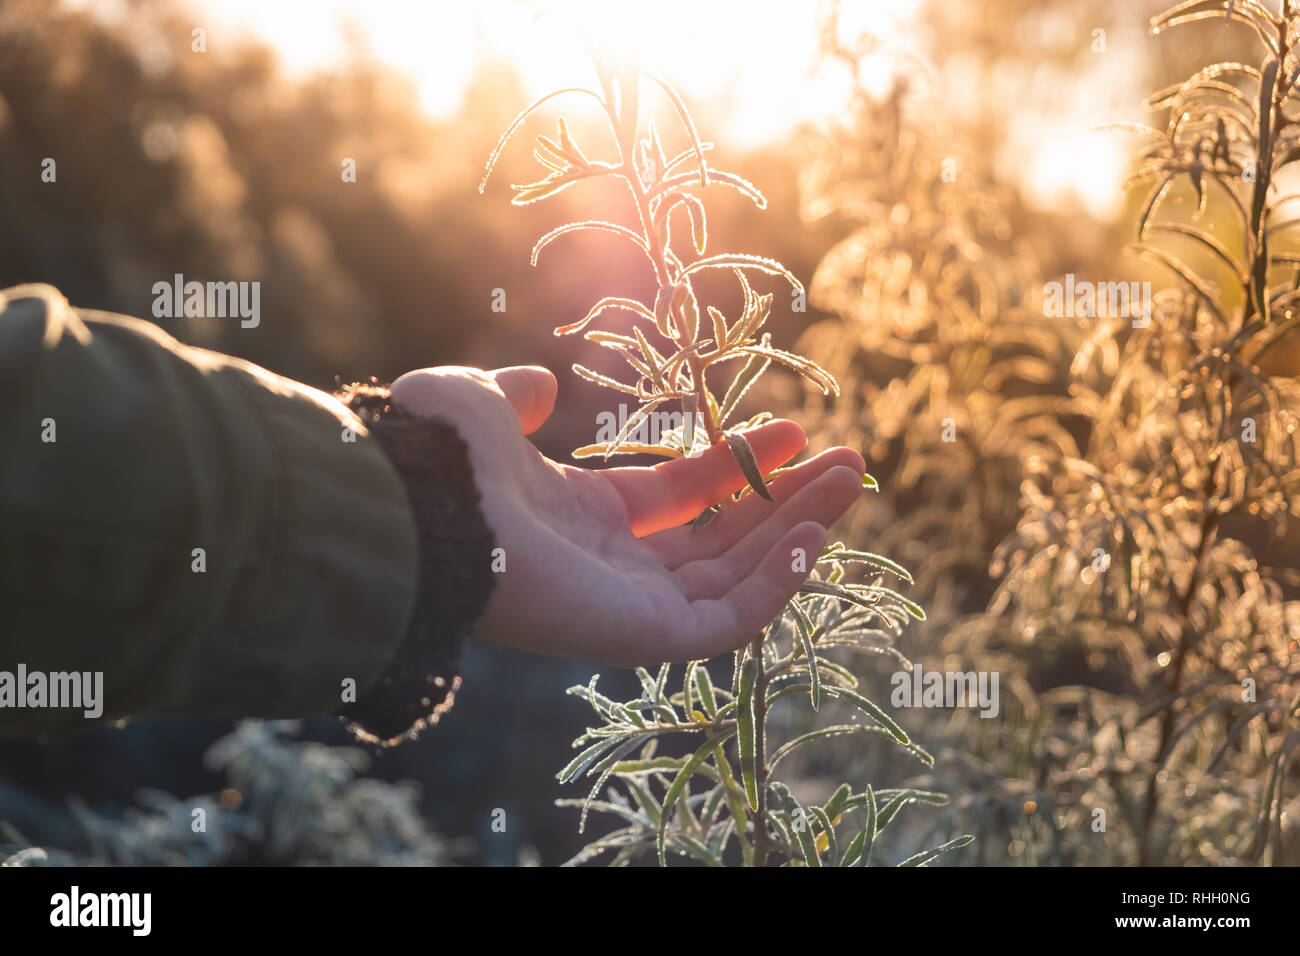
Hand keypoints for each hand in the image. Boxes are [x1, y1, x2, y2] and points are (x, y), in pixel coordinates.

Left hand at [390, 365, 867, 665]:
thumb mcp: (484, 407)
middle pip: (723, 542)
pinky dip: (776, 587)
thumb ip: (516, 397)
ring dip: (799, 534)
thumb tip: (537, 384)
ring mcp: (630, 605)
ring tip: (852, 484)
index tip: (794, 432)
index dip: (738, 467)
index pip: (682, 499)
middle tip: (850, 464)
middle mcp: (613, 566)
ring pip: (738, 580)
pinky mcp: (643, 636)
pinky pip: (728, 622)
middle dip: (788, 502)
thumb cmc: (442, 456)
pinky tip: (813, 537)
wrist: (421, 506)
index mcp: (584, 516)